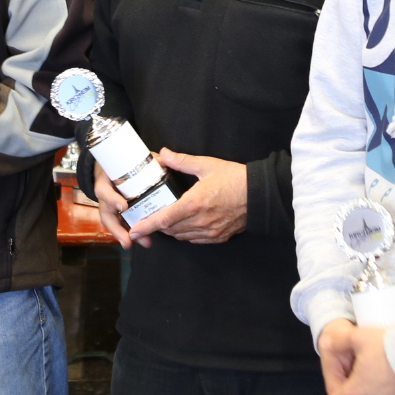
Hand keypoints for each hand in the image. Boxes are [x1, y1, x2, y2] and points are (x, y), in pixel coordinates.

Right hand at [91, 161, 147, 249]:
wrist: (109, 165)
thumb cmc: (121, 162)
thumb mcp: (129, 157)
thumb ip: (147, 158)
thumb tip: (164, 158)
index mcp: (105, 181)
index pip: (104, 190)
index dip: (112, 199)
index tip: (123, 206)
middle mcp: (105, 196)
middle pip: (107, 215)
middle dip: (118, 230)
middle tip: (130, 240)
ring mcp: (109, 206)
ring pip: (113, 224)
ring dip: (125, 236)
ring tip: (141, 243)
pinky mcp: (117, 212)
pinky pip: (121, 225)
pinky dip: (130, 234)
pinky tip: (144, 240)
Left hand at [132, 149, 246, 244]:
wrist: (260, 195)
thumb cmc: (235, 178)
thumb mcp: (207, 165)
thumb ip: (181, 161)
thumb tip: (163, 154)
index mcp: (194, 204)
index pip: (164, 219)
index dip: (146, 226)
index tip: (134, 231)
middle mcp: (200, 221)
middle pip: (170, 229)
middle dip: (157, 225)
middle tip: (149, 217)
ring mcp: (210, 232)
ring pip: (181, 236)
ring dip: (171, 230)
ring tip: (166, 219)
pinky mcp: (218, 237)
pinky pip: (195, 240)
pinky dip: (185, 234)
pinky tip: (185, 224)